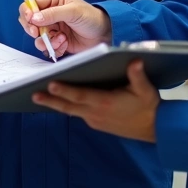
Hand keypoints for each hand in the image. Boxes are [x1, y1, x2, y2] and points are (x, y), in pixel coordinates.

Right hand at [18, 0, 110, 57]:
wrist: (105, 35)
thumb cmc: (92, 18)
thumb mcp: (73, 11)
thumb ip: (52, 13)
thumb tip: (34, 18)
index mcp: (54, 0)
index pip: (32, 3)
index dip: (27, 11)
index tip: (30, 19)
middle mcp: (51, 14)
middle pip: (30, 21)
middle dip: (32, 28)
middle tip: (37, 33)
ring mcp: (53, 28)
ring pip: (37, 36)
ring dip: (46, 40)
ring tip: (60, 40)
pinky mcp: (57, 41)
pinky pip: (46, 46)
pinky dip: (54, 47)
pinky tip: (64, 44)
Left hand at [32, 60, 159, 142]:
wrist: (155, 128)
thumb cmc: (148, 106)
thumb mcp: (146, 89)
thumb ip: (137, 75)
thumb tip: (135, 60)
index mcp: (106, 102)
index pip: (81, 95)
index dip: (65, 90)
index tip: (51, 84)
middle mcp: (97, 113)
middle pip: (69, 106)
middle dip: (50, 100)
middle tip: (33, 94)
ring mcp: (95, 120)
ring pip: (71, 111)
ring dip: (55, 104)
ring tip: (38, 96)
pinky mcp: (96, 123)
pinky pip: (78, 113)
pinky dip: (67, 107)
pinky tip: (57, 100)